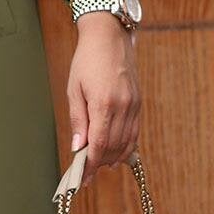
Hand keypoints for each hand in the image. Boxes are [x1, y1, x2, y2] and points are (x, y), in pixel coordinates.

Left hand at [67, 12, 140, 186]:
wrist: (110, 37)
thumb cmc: (87, 60)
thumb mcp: (74, 89)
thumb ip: (78, 120)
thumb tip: (78, 147)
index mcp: (104, 103)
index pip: (99, 144)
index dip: (91, 164)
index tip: (82, 177)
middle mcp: (123, 106)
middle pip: (114, 147)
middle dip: (100, 164)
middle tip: (86, 174)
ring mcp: (134, 105)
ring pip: (127, 142)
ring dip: (113, 158)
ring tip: (99, 166)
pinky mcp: (139, 103)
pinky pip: (134, 132)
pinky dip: (125, 146)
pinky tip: (115, 153)